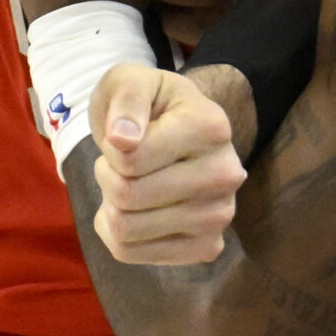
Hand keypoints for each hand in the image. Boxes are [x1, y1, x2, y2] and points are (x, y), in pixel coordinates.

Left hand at [88, 63, 245, 264]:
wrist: (179, 131)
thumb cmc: (150, 104)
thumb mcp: (130, 81)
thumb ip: (126, 100)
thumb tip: (123, 139)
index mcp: (211, 127)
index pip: (129, 159)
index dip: (110, 149)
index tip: (124, 136)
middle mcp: (226, 174)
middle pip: (127, 196)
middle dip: (109, 176)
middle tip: (123, 162)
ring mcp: (220, 216)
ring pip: (126, 229)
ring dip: (111, 205)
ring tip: (131, 182)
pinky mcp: (207, 248)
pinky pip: (132, 254)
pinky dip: (117, 233)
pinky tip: (135, 211)